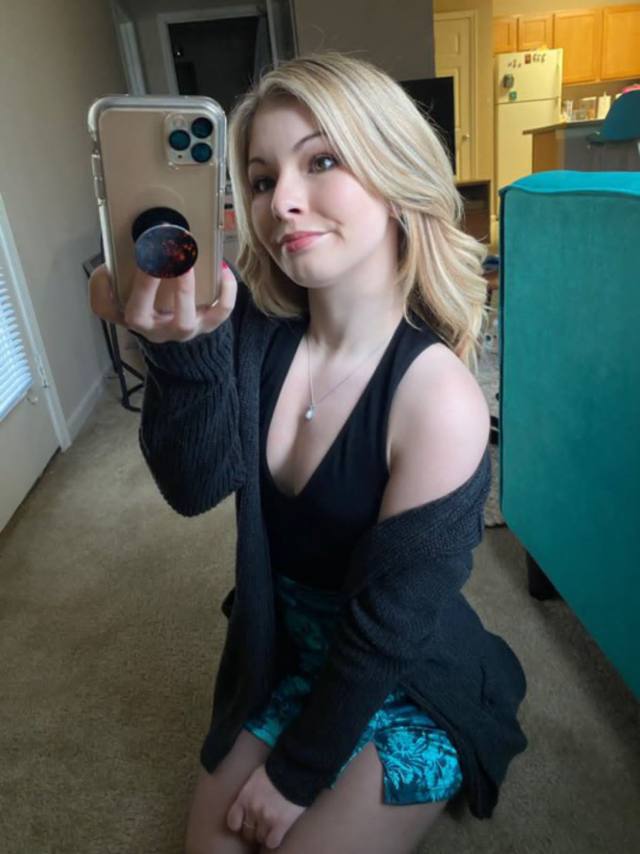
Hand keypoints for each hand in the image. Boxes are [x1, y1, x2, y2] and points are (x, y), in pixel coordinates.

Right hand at [88, 261, 236, 343]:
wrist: (174, 326)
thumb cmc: (148, 300)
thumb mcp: (122, 290)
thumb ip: (110, 278)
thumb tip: (110, 264)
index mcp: (130, 317)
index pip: (107, 308)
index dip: (103, 287)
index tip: (111, 259)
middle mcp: (154, 329)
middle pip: (142, 316)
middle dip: (145, 283)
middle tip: (149, 253)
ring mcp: (182, 330)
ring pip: (182, 321)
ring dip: (183, 290)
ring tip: (186, 260)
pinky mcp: (206, 325)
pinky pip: (219, 313)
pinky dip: (225, 292)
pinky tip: (223, 268)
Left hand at [226, 763, 305, 849]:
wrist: (295, 768)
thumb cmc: (276, 769)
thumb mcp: (256, 777)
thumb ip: (250, 792)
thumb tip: (249, 801)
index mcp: (245, 796)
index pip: (232, 821)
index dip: (239, 824)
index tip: (244, 822)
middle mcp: (253, 809)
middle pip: (247, 831)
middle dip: (254, 829)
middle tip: (261, 824)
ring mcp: (266, 817)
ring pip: (260, 838)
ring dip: (265, 834)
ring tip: (271, 827)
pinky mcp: (281, 824)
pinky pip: (272, 842)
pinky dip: (274, 840)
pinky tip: (278, 833)